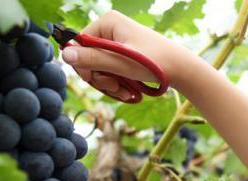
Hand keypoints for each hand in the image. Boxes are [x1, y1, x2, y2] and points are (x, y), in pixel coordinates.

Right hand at [61, 10, 190, 100]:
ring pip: (99, 69)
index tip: (94, 80)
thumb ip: (93, 60)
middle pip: (88, 59)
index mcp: (107, 22)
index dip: (83, 66)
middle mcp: (110, 29)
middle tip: (115, 87)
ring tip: (125, 92)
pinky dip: (117, 84)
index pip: (78, 44)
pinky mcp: (123, 54)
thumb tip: (65, 55)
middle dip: (100, 78)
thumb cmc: (155, 63)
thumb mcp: (121, 64)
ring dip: (110, 85)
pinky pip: (110, 72)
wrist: (182, 69)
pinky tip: (128, 92)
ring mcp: (116, 42)